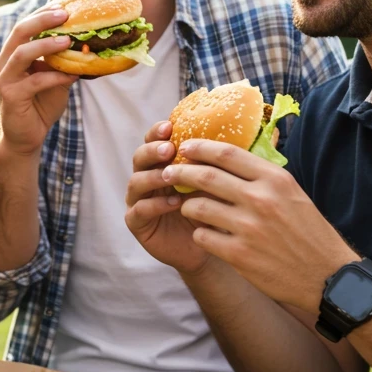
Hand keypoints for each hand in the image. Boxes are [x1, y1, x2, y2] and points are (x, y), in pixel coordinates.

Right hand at [0, 7, 78, 155]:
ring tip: (68, 40)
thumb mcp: (55, 79)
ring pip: (21, 53)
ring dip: (46, 44)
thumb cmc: (40, 105)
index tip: (64, 5)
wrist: (26, 137)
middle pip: (18, 32)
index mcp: (12, 55)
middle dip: (42, 20)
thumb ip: (63, 62)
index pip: (24, 26)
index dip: (42, 13)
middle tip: (65, 14)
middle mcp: (4, 63)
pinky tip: (72, 75)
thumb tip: (88, 45)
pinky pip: (34, 81)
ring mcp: (4, 79)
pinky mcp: (10, 96)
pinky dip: (55, 77)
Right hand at [124, 120, 209, 275]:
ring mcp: (138, 200)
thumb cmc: (213, 210)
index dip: (157, 132)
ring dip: (152, 176)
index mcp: (162, 164)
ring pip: (136, 182)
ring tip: (170, 175)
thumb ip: (216, 163)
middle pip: (139, 157)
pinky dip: (154, 204)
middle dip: (152, 151)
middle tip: (167, 149)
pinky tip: (172, 202)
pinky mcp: (137, 223)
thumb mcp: (217, 184)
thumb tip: (234, 136)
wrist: (209, 246)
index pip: (154, 141)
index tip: (169, 126)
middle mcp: (147, 178)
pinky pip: (139, 210)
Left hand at [160, 139, 358, 310]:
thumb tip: (226, 157)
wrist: (327, 277)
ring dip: (187, 205)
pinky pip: (202, 236)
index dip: (200, 147)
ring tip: (188, 207)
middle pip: (205, 176)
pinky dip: (199, 233)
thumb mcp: (292, 193)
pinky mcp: (238, 254)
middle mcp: (261, 199)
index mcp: (275, 180)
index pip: (227, 154)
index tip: (185, 146)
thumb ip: (261, 176)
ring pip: (197, 206)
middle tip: (169, 172)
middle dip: (181, 172)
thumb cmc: (308, 231)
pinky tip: (205, 234)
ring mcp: (248, 228)